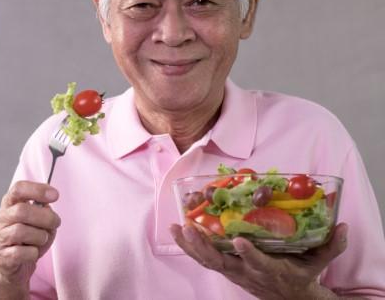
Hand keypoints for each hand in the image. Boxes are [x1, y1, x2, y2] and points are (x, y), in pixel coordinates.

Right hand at [0, 181, 60, 299]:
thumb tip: (47, 209)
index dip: (37, 189)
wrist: (13, 265)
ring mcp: (0, 236)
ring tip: (42, 239)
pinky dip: (33, 253)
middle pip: (21, 210)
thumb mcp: (40, 222)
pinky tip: (33, 253)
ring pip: (21, 231)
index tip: (55, 195)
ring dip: (40, 236)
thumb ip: (44, 212)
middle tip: (56, 222)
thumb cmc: (28, 239)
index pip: (18, 189)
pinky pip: (21, 252)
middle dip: (44, 217)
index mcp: (10, 204)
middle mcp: (2, 218)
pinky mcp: (3, 255)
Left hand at [170, 222, 348, 299]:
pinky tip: (177, 231)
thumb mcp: (318, 262)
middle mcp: (247, 272)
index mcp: (270, 270)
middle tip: (191, 227)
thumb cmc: (300, 275)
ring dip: (191, 245)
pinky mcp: (225, 268)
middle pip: (222, 261)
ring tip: (177, 227)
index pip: (258, 263)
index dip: (249, 254)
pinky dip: (189, 246)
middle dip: (205, 246)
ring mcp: (233, 271)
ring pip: (208, 260)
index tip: (240, 241)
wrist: (288, 298)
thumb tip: (342, 226)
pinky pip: (203, 258)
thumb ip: (331, 246)